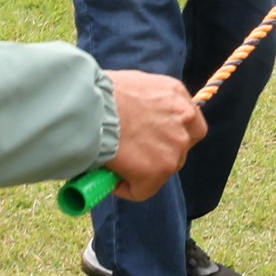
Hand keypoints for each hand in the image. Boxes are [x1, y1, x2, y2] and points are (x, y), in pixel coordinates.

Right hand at [102, 70, 206, 200]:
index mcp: (177, 94)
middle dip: (160, 153)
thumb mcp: (133, 85)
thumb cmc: (98, 93)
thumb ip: (145, 102)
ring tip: (118, 166)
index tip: (153, 139)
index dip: (171, 133)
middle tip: (135, 154)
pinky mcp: (159, 170)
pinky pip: (143, 190)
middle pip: (181, 147)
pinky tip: (109, 180)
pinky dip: (127, 189)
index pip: (188, 122)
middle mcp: (184, 119)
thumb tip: (136, 119)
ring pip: (164, 169)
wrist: (87, 108)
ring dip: (144, 171)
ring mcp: (174, 146)